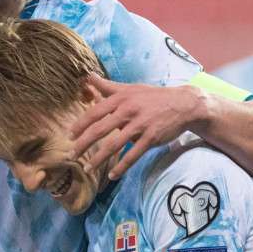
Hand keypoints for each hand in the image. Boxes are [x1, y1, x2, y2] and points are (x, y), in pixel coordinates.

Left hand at [70, 74, 208, 179]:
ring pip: (114, 145)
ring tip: (87, 168)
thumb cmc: (152, 97)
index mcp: (121, 99)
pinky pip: (133, 155)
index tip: (69, 136)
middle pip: (100, 129)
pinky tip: (112, 175)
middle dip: (83, 144)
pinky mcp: (151, 137)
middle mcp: (128, 110)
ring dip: (99, 159)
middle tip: (72, 155)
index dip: (80, 125)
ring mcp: (140, 125)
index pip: (95, 112)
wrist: (183, 104)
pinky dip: (122, 166)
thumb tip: (88, 76)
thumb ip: (107, 86)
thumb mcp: (130, 88)